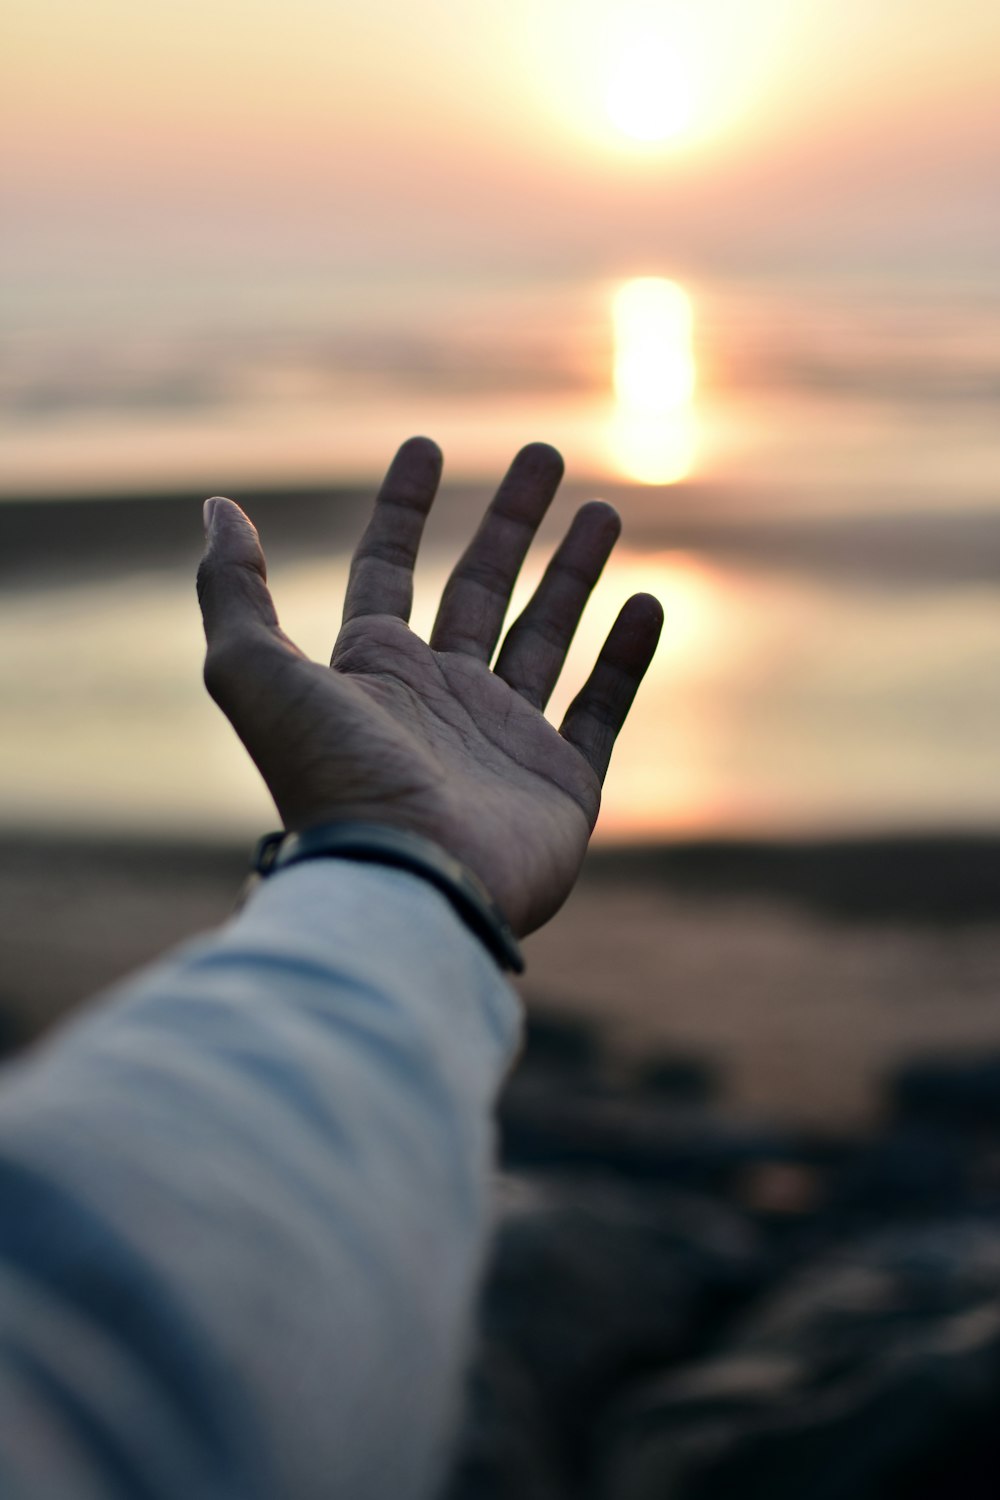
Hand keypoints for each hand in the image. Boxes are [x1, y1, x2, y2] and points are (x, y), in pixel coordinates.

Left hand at [197, 438, 661, 934]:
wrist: (405, 883)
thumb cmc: (331, 780)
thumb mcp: (252, 674)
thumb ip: (232, 592)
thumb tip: (216, 510)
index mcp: (374, 672)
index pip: (388, 570)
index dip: (402, 508)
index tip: (427, 445)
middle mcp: (440, 700)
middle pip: (480, 589)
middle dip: (510, 521)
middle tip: (544, 452)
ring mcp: (504, 742)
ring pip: (547, 637)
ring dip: (574, 573)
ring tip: (604, 509)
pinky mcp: (562, 784)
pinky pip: (602, 709)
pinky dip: (626, 660)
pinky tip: (647, 603)